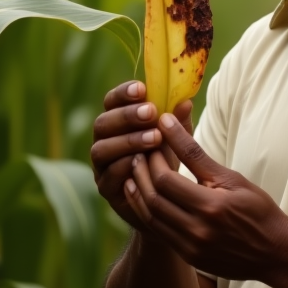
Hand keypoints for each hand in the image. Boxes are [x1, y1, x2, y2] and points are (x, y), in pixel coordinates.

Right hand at [91, 81, 192, 229]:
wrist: (164, 199)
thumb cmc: (166, 158)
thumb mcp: (174, 137)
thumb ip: (177, 121)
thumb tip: (186, 101)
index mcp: (117, 122)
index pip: (111, 102)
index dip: (123, 93)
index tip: (142, 88)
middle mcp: (104, 141)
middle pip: (102, 123)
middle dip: (126, 116)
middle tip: (150, 112)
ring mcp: (101, 165)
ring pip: (102, 149)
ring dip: (128, 141)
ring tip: (155, 138)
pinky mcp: (105, 188)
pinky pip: (108, 175)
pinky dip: (125, 166)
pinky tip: (144, 161)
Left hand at [122, 114, 287, 280]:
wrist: (274, 251)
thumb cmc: (257, 208)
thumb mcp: (230, 178)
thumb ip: (195, 153)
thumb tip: (168, 123)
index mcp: (211, 207)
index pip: (166, 180)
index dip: (154, 159)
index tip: (153, 141)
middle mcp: (197, 231)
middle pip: (153, 199)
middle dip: (141, 173)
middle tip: (139, 153)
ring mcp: (191, 248)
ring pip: (151, 218)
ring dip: (139, 193)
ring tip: (136, 172)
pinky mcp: (189, 257)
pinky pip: (159, 232)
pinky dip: (148, 212)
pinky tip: (146, 197)